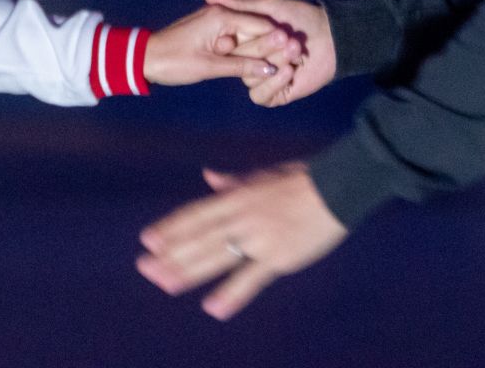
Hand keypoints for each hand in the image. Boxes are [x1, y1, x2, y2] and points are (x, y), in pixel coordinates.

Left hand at [136, 162, 347, 319]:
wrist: (339, 189)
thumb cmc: (302, 179)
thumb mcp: (263, 176)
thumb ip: (233, 181)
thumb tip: (208, 176)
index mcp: (238, 196)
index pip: (196, 214)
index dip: (171, 228)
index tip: (148, 241)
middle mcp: (243, 217)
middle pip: (200, 238)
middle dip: (171, 254)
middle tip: (145, 268)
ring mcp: (260, 238)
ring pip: (217, 257)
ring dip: (189, 271)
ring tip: (165, 284)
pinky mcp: (279, 258)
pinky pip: (251, 278)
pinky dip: (231, 293)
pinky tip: (212, 307)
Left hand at [143, 3, 304, 87]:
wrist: (143, 58)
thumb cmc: (173, 62)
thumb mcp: (209, 66)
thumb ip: (241, 66)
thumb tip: (271, 70)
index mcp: (221, 16)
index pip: (260, 25)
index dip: (278, 40)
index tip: (297, 53)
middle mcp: (220, 14)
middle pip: (256, 29)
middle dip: (273, 45)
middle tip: (296, 57)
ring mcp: (215, 21)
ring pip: (247, 35)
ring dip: (260, 50)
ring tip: (283, 63)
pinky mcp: (211, 31)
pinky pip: (235, 39)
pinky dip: (246, 51)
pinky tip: (259, 63)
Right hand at [202, 0, 335, 106]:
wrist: (331, 36)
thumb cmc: (300, 16)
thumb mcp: (268, 6)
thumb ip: (238, 4)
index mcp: (244, 41)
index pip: (226, 46)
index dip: (235, 41)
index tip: (251, 32)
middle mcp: (250, 60)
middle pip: (240, 62)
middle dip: (265, 49)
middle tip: (287, 37)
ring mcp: (262, 78)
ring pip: (251, 78)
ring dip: (276, 63)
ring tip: (296, 51)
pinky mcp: (276, 93)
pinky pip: (262, 96)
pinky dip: (275, 83)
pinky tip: (290, 71)